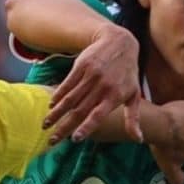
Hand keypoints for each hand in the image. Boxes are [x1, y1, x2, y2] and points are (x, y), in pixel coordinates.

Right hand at [45, 24, 141, 144]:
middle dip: (64, 127)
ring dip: (56, 113)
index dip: (86, 127)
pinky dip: (58, 95)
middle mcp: (101, 87)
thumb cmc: (128, 73)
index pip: (97, 115)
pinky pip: (67, 84)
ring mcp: (90, 76)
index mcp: (114, 97)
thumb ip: (133, 118)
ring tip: (45, 125)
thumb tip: (139, 140)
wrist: (119, 43)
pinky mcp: (81, 66)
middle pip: (79, 111)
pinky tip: (51, 105)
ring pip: (70, 99)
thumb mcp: (134, 95)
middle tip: (52, 140)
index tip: (74, 139)